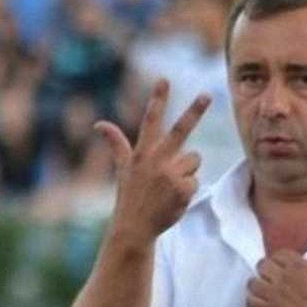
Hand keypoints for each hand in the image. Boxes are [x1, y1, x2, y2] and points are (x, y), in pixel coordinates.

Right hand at [95, 79, 209, 239]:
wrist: (135, 226)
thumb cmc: (130, 195)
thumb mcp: (122, 168)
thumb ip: (116, 143)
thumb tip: (99, 124)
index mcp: (143, 152)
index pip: (151, 120)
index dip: (157, 99)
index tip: (164, 79)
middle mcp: (156, 160)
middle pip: (180, 130)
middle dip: (194, 110)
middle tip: (207, 94)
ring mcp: (170, 174)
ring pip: (194, 160)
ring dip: (187, 171)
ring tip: (170, 187)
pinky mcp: (183, 189)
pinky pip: (196, 180)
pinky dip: (188, 190)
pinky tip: (174, 199)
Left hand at [246, 226, 306, 306]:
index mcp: (299, 265)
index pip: (278, 254)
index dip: (279, 260)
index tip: (284, 267)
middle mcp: (284, 277)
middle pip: (262, 265)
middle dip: (266, 270)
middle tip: (273, 279)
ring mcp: (275, 296)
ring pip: (253, 283)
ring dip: (257, 285)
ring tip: (265, 291)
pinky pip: (250, 303)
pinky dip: (252, 302)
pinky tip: (261, 304)